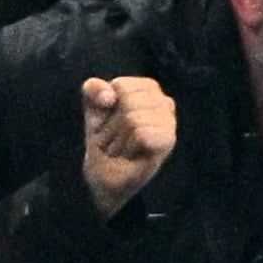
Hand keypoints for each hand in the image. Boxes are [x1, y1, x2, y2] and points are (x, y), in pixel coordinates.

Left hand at [79, 73, 173, 216]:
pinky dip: (128, 148)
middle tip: (113, 139)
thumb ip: (93, 89)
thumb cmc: (104, 139)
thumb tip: (110, 97)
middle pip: (128, 103)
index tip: (108, 120)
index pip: (122, 86)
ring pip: (133, 119)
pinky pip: (141, 134)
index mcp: (148, 89)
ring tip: (121, 148)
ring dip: (118, 139)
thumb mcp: (92, 109)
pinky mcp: (168, 141)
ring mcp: (170, 123)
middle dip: (111, 125)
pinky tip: (132, 155)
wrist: (104, 176)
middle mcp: (165, 103)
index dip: (107, 105)